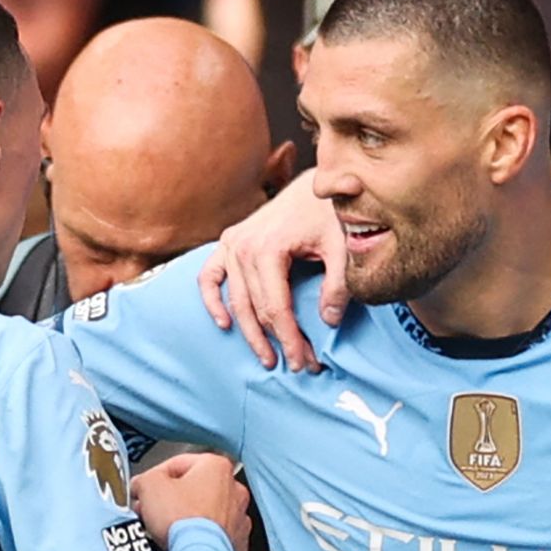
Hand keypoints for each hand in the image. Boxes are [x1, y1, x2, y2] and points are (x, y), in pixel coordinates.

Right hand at [132, 453, 251, 550]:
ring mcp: (238, 518)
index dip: (155, 477)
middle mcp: (234, 490)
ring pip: (205, 513)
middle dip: (171, 499)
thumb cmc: (182, 521)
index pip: (178, 463)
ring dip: (186, 519)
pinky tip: (183, 543)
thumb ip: (145, 478)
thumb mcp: (149, 486)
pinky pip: (213, 536)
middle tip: (152, 510)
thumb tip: (142, 484)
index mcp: (216, 467)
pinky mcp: (237, 543)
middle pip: (193, 489)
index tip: (144, 489)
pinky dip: (199, 539)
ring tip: (166, 530)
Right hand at [196, 172, 343, 372]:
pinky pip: (209, 277)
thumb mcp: (341, 247)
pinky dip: (213, 301)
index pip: (276, 307)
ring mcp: (231, 244)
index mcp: (267, 248)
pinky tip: (225, 323)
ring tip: (267, 357)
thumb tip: (327, 322)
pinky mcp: (229, 242)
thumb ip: (338, 284)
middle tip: (296, 365)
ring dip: (249, 332)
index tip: (305, 361)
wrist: (314, 184)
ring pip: (235, 300)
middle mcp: (242, 246)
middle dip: (275, 342)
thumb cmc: (328, 213)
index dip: (290, 339)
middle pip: (255, 309)